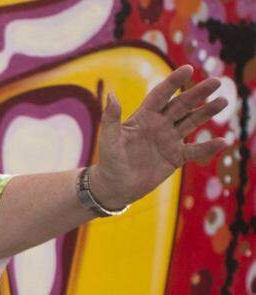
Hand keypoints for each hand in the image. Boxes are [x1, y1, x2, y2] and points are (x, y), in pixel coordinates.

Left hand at [90, 64, 227, 208]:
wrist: (116, 186)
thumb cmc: (109, 161)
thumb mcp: (109, 140)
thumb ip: (111, 119)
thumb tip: (111, 95)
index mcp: (144, 117)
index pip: (161, 95)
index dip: (174, 82)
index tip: (188, 69)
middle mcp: (160, 125)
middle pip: (182, 104)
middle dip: (198, 92)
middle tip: (216, 81)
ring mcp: (169, 140)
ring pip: (192, 122)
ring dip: (207, 112)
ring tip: (224, 100)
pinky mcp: (175, 157)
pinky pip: (195, 150)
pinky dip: (208, 147)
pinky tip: (223, 141)